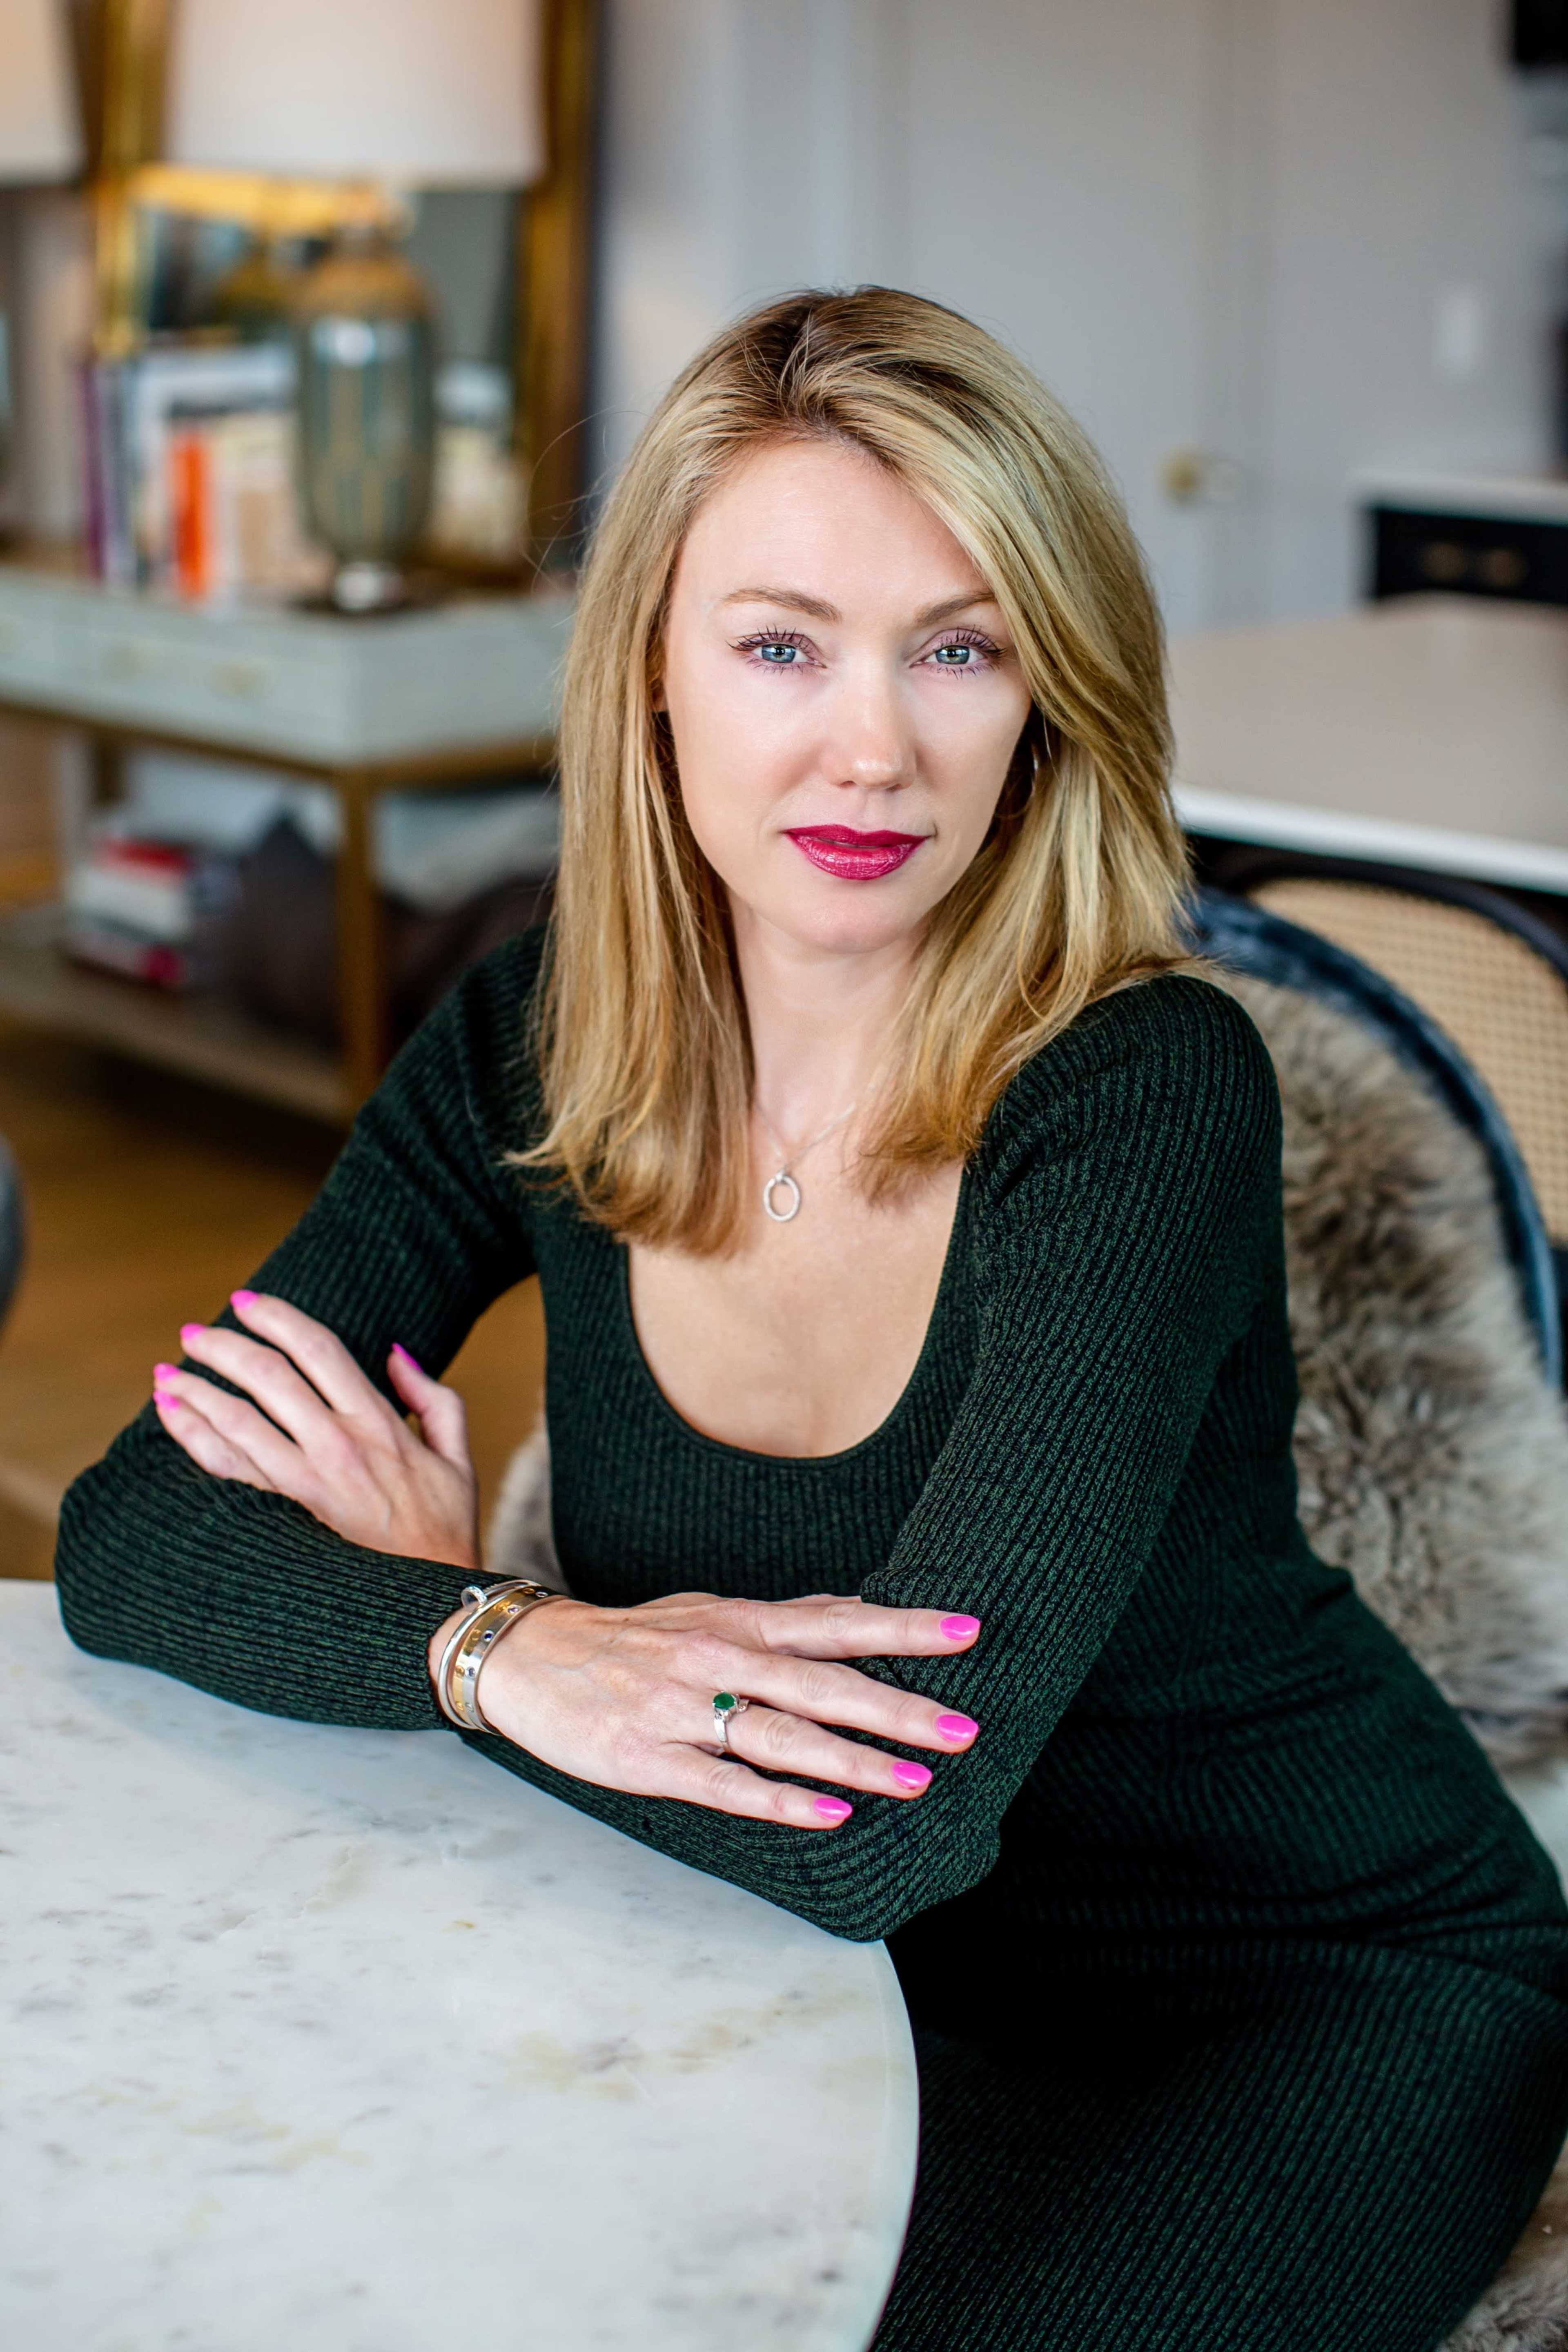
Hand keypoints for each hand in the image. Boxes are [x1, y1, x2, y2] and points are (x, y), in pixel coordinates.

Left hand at [152, 1290, 477, 1570]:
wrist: (429, 1607)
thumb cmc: (444, 1534)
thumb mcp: (458, 1460)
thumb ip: (435, 1399)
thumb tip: (397, 1352)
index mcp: (381, 1423)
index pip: (319, 1349)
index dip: (278, 1317)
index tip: (247, 1301)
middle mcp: (339, 1445)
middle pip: (268, 1374)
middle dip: (224, 1346)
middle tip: (194, 1332)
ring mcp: (307, 1483)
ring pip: (238, 1418)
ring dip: (195, 1388)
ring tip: (165, 1373)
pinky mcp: (283, 1519)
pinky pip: (228, 1469)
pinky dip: (194, 1437)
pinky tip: (172, 1418)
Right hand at [434, 1588, 983, 1830]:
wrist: (526, 1657)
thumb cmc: (629, 1639)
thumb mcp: (707, 1611)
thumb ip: (783, 1618)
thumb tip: (854, 1611)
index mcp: (739, 1623)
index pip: (836, 1623)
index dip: (903, 1628)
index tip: (967, 1632)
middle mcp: (718, 1659)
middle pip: (821, 1683)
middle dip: (896, 1708)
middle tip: (963, 1728)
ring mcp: (682, 1710)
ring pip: (780, 1736)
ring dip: (852, 1761)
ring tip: (915, 1782)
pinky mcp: (648, 1760)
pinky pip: (723, 1785)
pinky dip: (778, 1802)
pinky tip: (828, 1816)